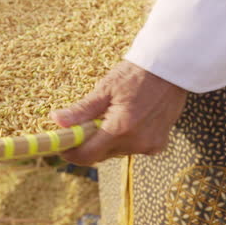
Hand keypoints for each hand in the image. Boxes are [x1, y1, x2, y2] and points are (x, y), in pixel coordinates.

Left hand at [50, 61, 187, 165]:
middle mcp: (136, 142)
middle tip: (83, 124)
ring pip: (117, 152)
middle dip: (89, 143)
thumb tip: (56, 121)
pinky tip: (129, 120)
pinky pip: (134, 148)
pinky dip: (126, 139)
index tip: (61, 146)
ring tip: (111, 116)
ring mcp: (150, 145)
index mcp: (120, 129)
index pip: (88, 155)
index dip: (71, 153)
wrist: (169, 69)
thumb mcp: (105, 89)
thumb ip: (81, 110)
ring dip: (108, 140)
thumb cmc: (134, 75)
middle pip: (101, 155)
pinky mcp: (159, 144)